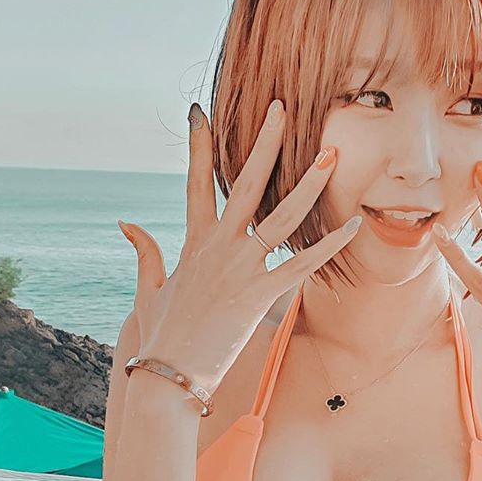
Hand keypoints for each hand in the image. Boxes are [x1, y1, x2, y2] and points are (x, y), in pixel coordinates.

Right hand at [115, 99, 361, 391]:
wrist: (166, 372)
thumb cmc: (160, 334)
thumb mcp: (148, 288)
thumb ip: (145, 252)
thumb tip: (127, 222)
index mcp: (193, 241)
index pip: (196, 182)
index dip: (199, 145)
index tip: (200, 111)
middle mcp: (219, 246)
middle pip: (246, 183)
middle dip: (265, 143)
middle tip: (281, 108)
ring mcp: (241, 268)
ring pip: (281, 216)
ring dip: (309, 184)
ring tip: (330, 154)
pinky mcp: (260, 295)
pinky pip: (302, 264)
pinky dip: (330, 245)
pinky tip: (353, 225)